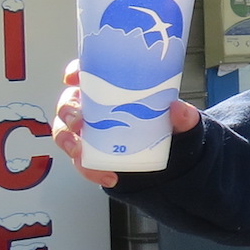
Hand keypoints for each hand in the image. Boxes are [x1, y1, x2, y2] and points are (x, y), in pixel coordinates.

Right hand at [52, 59, 199, 187]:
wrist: (168, 158)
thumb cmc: (167, 127)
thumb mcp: (180, 121)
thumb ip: (184, 116)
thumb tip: (178, 109)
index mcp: (111, 89)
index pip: (87, 74)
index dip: (75, 72)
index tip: (72, 78)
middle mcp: (93, 107)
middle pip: (68, 103)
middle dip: (67, 111)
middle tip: (79, 122)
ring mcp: (88, 131)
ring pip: (65, 132)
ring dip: (68, 141)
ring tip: (80, 153)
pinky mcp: (90, 154)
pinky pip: (80, 161)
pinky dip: (89, 169)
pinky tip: (107, 176)